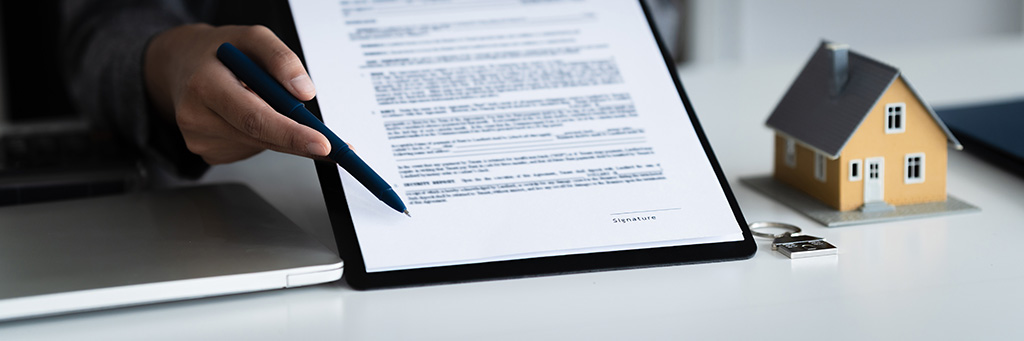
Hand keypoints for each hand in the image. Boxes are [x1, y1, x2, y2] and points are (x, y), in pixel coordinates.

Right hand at [144, 24, 329, 163]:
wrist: (181, 66)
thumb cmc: (218, 52)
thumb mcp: (251, 37)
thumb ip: (280, 58)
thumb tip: (304, 91)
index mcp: (205, 85)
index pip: (254, 118)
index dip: (291, 134)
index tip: (322, 144)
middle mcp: (195, 116)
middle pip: (261, 137)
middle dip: (299, 141)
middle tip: (329, 143)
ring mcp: (199, 139)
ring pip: (261, 145)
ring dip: (279, 132)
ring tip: (266, 102)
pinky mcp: (208, 152)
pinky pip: (252, 149)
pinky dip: (263, 136)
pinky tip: (250, 115)